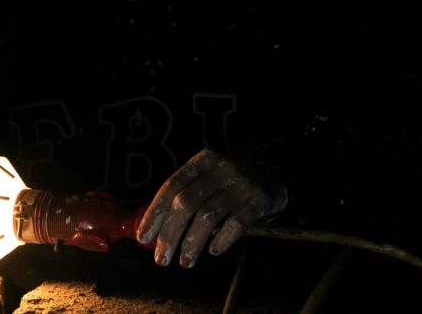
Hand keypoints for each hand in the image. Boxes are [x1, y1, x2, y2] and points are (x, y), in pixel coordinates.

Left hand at [135, 148, 286, 267]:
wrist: (277, 163)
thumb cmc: (234, 174)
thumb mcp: (210, 170)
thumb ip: (189, 189)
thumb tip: (159, 224)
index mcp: (203, 160)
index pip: (171, 186)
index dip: (155, 212)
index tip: (143, 237)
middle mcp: (220, 169)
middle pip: (186, 203)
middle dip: (170, 234)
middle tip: (161, 258)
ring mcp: (241, 183)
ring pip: (208, 216)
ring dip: (193, 243)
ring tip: (185, 262)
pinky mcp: (260, 199)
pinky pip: (237, 223)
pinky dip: (222, 239)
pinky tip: (213, 251)